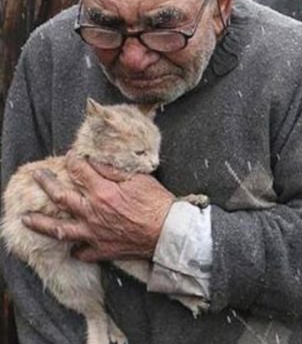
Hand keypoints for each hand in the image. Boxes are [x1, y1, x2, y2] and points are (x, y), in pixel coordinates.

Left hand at [23, 155, 174, 261]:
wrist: (168, 232)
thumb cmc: (157, 203)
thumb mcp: (138, 178)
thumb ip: (113, 171)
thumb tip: (94, 162)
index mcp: (103, 192)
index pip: (79, 171)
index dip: (73, 161)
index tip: (70, 157)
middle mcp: (92, 213)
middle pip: (61, 197)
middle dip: (46, 183)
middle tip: (37, 176)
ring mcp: (94, 233)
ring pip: (60, 229)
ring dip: (40, 223)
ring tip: (25, 219)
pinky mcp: (102, 249)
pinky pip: (82, 252)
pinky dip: (75, 249)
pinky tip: (72, 245)